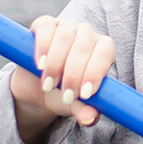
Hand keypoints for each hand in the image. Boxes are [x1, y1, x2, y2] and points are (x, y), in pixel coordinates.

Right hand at [11, 15, 110, 143]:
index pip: (105, 53)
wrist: (37, 89)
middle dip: (74, 74)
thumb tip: (89, 118)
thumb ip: (85, 110)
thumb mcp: (75, 105)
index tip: (85, 94)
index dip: (96, 72)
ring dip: (56, 63)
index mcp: (103, 49)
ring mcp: (66, 26)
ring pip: (65, 36)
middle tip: (66, 95)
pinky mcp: (44, 25)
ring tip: (49, 85)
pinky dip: (42, 45)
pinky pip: (45, 26)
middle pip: (83, 46)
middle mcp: (87, 34)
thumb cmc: (65, 93)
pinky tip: (40, 64)